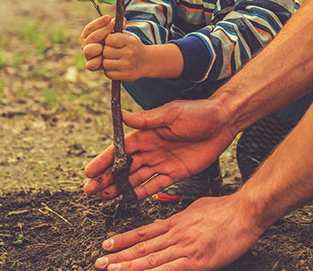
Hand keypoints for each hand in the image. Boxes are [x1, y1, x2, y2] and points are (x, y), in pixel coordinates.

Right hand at [80, 15, 113, 70]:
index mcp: (88, 35)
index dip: (99, 22)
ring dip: (98, 46)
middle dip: (103, 31)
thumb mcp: (114, 32)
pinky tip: (102, 58)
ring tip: (107, 44)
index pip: (90, 28)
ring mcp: (88, 55)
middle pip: (92, 37)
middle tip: (113, 26)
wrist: (116, 56)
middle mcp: (86, 45)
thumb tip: (123, 21)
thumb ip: (116, 25)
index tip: (109, 18)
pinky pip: (90, 65)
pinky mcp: (92, 65)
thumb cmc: (113, 41)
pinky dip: (96, 61)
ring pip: (88, 50)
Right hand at [84, 100, 235, 200]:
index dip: (104, 160)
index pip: (120, 149)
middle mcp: (151, 149)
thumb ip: (147, 119)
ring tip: (103, 197)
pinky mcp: (175, 173)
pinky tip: (128, 199)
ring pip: (135, 178)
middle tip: (90, 190)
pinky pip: (155, 185)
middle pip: (123, 167)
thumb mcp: (172, 113)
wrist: (223, 122)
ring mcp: (162, 162)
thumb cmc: (198, 113)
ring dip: (119, 187)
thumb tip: (122, 115)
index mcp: (146, 133)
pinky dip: (141, 193)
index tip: (89, 172)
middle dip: (106, 178)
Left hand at [94, 193, 263, 269]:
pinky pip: (170, 269)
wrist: (245, 211)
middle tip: (100, 262)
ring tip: (111, 269)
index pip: (144, 233)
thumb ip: (179, 218)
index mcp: (176, 221)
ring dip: (129, 266)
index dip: (124, 239)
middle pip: (142, 247)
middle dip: (119, 256)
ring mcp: (185, 247)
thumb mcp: (196, 208)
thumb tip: (163, 223)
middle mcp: (176, 234)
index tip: (107, 245)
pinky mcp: (197, 260)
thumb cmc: (226, 209)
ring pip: (151, 259)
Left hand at [102, 32, 148, 80]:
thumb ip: (116, 33)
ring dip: (106, 62)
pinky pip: (108, 73)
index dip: (107, 40)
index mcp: (129, 42)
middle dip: (105, 51)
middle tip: (110, 52)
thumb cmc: (133, 47)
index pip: (109, 39)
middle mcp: (129, 53)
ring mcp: (127, 65)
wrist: (147, 61)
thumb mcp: (129, 37)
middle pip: (105, 52)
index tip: (110, 42)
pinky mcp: (125, 76)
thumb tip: (101, 32)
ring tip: (112, 60)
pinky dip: (109, 71)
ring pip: (105, 63)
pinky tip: (114, 67)